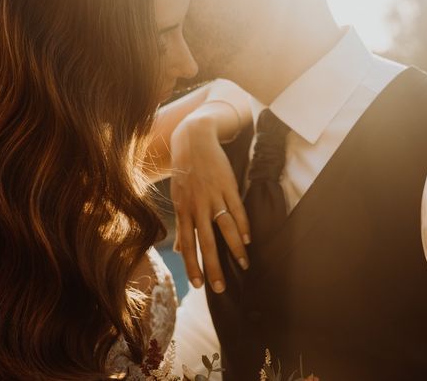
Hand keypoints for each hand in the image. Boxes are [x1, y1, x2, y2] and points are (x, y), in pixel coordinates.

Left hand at [169, 113, 249, 293]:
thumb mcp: (179, 198)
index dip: (192, 266)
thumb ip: (181, 225)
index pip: (188, 245)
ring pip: (225, 228)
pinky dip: (243, 225)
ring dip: (234, 249)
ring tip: (244, 265)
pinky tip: (248, 240)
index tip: (199, 285)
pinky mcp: (227, 186)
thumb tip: (179, 249)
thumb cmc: (185, 172)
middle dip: (213, 266)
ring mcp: (213, 196)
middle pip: (206, 242)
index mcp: (184, 211)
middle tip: (220, 287)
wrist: (193, 140)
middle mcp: (197, 206)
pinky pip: (237, 209)